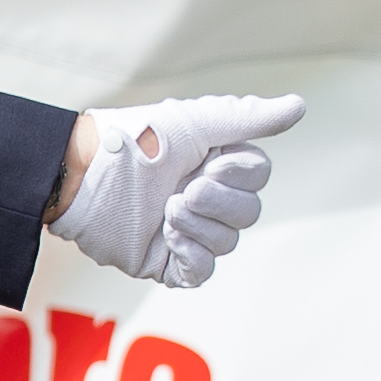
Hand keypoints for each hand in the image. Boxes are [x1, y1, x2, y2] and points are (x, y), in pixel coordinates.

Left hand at [47, 94, 304, 288]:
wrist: (81, 174)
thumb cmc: (131, 140)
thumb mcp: (193, 122)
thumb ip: (247, 118)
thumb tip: (299, 107)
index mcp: (214, 163)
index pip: (258, 176)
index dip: (240, 174)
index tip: (209, 162)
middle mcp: (205, 197)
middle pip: (249, 212)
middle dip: (219, 202)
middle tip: (184, 189)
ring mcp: (185, 230)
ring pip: (227, 242)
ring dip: (199, 225)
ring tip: (167, 208)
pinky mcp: (165, 260)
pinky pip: (201, 273)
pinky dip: (193, 255)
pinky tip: (168, 235)